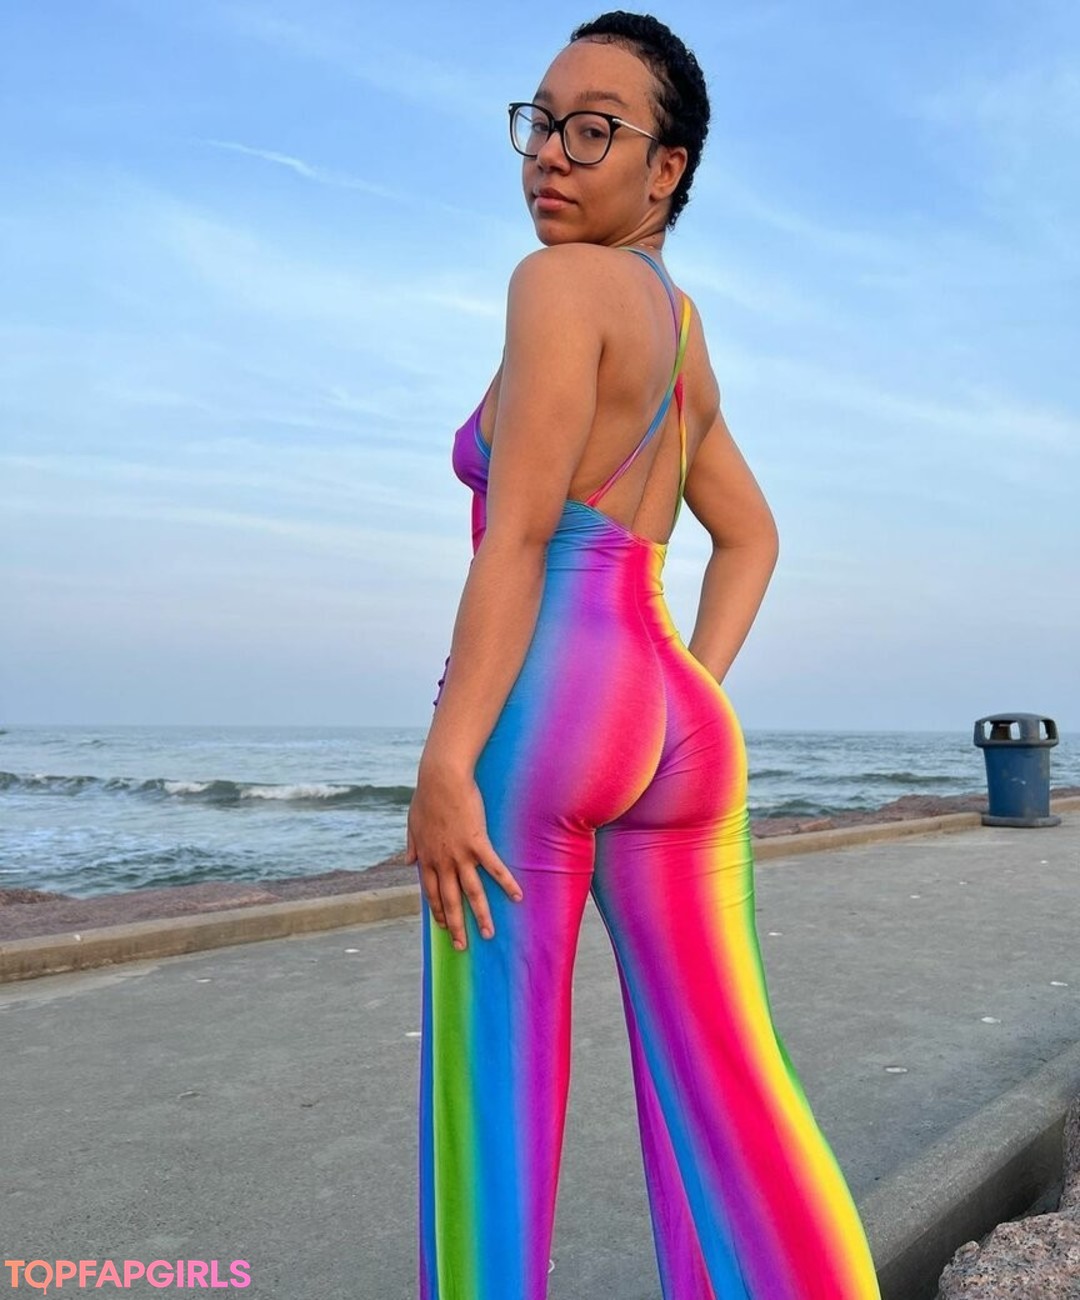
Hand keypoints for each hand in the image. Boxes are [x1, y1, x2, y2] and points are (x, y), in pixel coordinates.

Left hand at [405, 762, 523, 950]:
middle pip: (450, 901)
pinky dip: (506, 883)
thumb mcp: (412, 822)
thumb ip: (411, 845)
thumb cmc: (427, 796)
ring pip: (472, 892)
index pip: (432, 892)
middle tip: (462, 946)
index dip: (439, 911)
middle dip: (456, 926)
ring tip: (489, 934)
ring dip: (481, 915)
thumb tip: (408, 862)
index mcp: (427, 857)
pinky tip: (517, 896)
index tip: (444, 926)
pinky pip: (494, 868)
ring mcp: (460, 854)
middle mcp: (442, 861)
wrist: (441, 778)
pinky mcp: (477, 843)